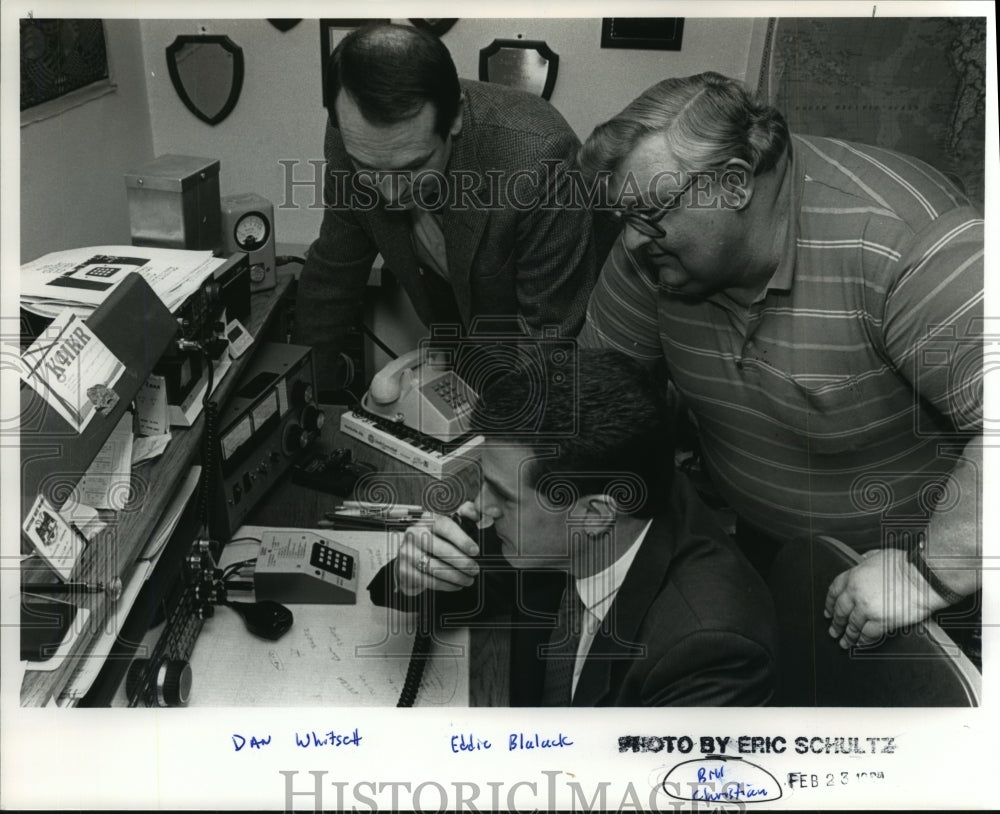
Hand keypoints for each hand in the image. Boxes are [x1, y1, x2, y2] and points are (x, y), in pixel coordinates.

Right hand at [395, 502, 480, 595]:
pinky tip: (457, 585)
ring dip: (457, 577)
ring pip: (436, 568)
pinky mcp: (406, 571)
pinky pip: (430, 581)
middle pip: (441, 549)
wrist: (406, 556)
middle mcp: (414, 534)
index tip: (476, 551)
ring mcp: (407, 553)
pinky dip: (446, 585)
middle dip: (463, 562)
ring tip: (469, 580)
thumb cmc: (432, 540)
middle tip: (475, 569)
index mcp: (426, 520)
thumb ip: (465, 515)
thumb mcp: (446, 525)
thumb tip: (476, 513)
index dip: (462, 539)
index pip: (445, 526)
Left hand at [823, 548, 946, 648]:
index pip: (834, 591)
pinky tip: (861, 644)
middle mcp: (856, 593)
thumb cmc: (907, 564)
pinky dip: (863, 641)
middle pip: (840, 611)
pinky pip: (868, 634)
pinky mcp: (881, 621)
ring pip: (852, 625)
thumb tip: (862, 560)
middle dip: (836, 623)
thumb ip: (866, 559)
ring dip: (848, 636)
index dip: (829, 603)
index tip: (828, 612)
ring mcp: (867, 608)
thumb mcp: (879, 554)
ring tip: (845, 642)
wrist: (924, 577)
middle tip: (833, 631)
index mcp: (854, 576)